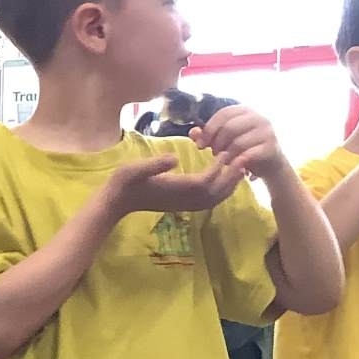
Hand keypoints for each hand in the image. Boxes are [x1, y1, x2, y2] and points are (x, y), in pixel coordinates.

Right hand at [104, 153, 243, 219]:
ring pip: (213, 199)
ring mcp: (182, 204)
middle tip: (243, 161)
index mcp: (173, 189)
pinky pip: (207, 200)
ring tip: (239, 169)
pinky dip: (219, 190)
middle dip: (230, 179)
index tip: (225, 153)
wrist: (116, 201)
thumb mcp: (134, 169)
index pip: (203, 183)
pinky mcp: (182, 204)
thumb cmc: (123, 182)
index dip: (217, 170)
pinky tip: (224, 178)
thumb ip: (154, 164)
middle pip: (214, 194)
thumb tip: (174, 157)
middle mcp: (182, 200)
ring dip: (228, 186)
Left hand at [194, 104, 285, 180]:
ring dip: (226, 155)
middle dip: (217, 143)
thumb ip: (208, 135)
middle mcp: (258, 118)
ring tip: (224, 161)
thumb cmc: (243, 150)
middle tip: (213, 154)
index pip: (224, 114)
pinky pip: (249, 155)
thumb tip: (193, 132)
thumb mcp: (224, 141)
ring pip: (238, 142)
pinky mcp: (271, 147)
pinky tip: (234, 166)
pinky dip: (237, 162)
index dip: (209, 129)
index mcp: (245, 111)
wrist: (269, 165)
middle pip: (229, 127)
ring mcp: (267, 132)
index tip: (200, 145)